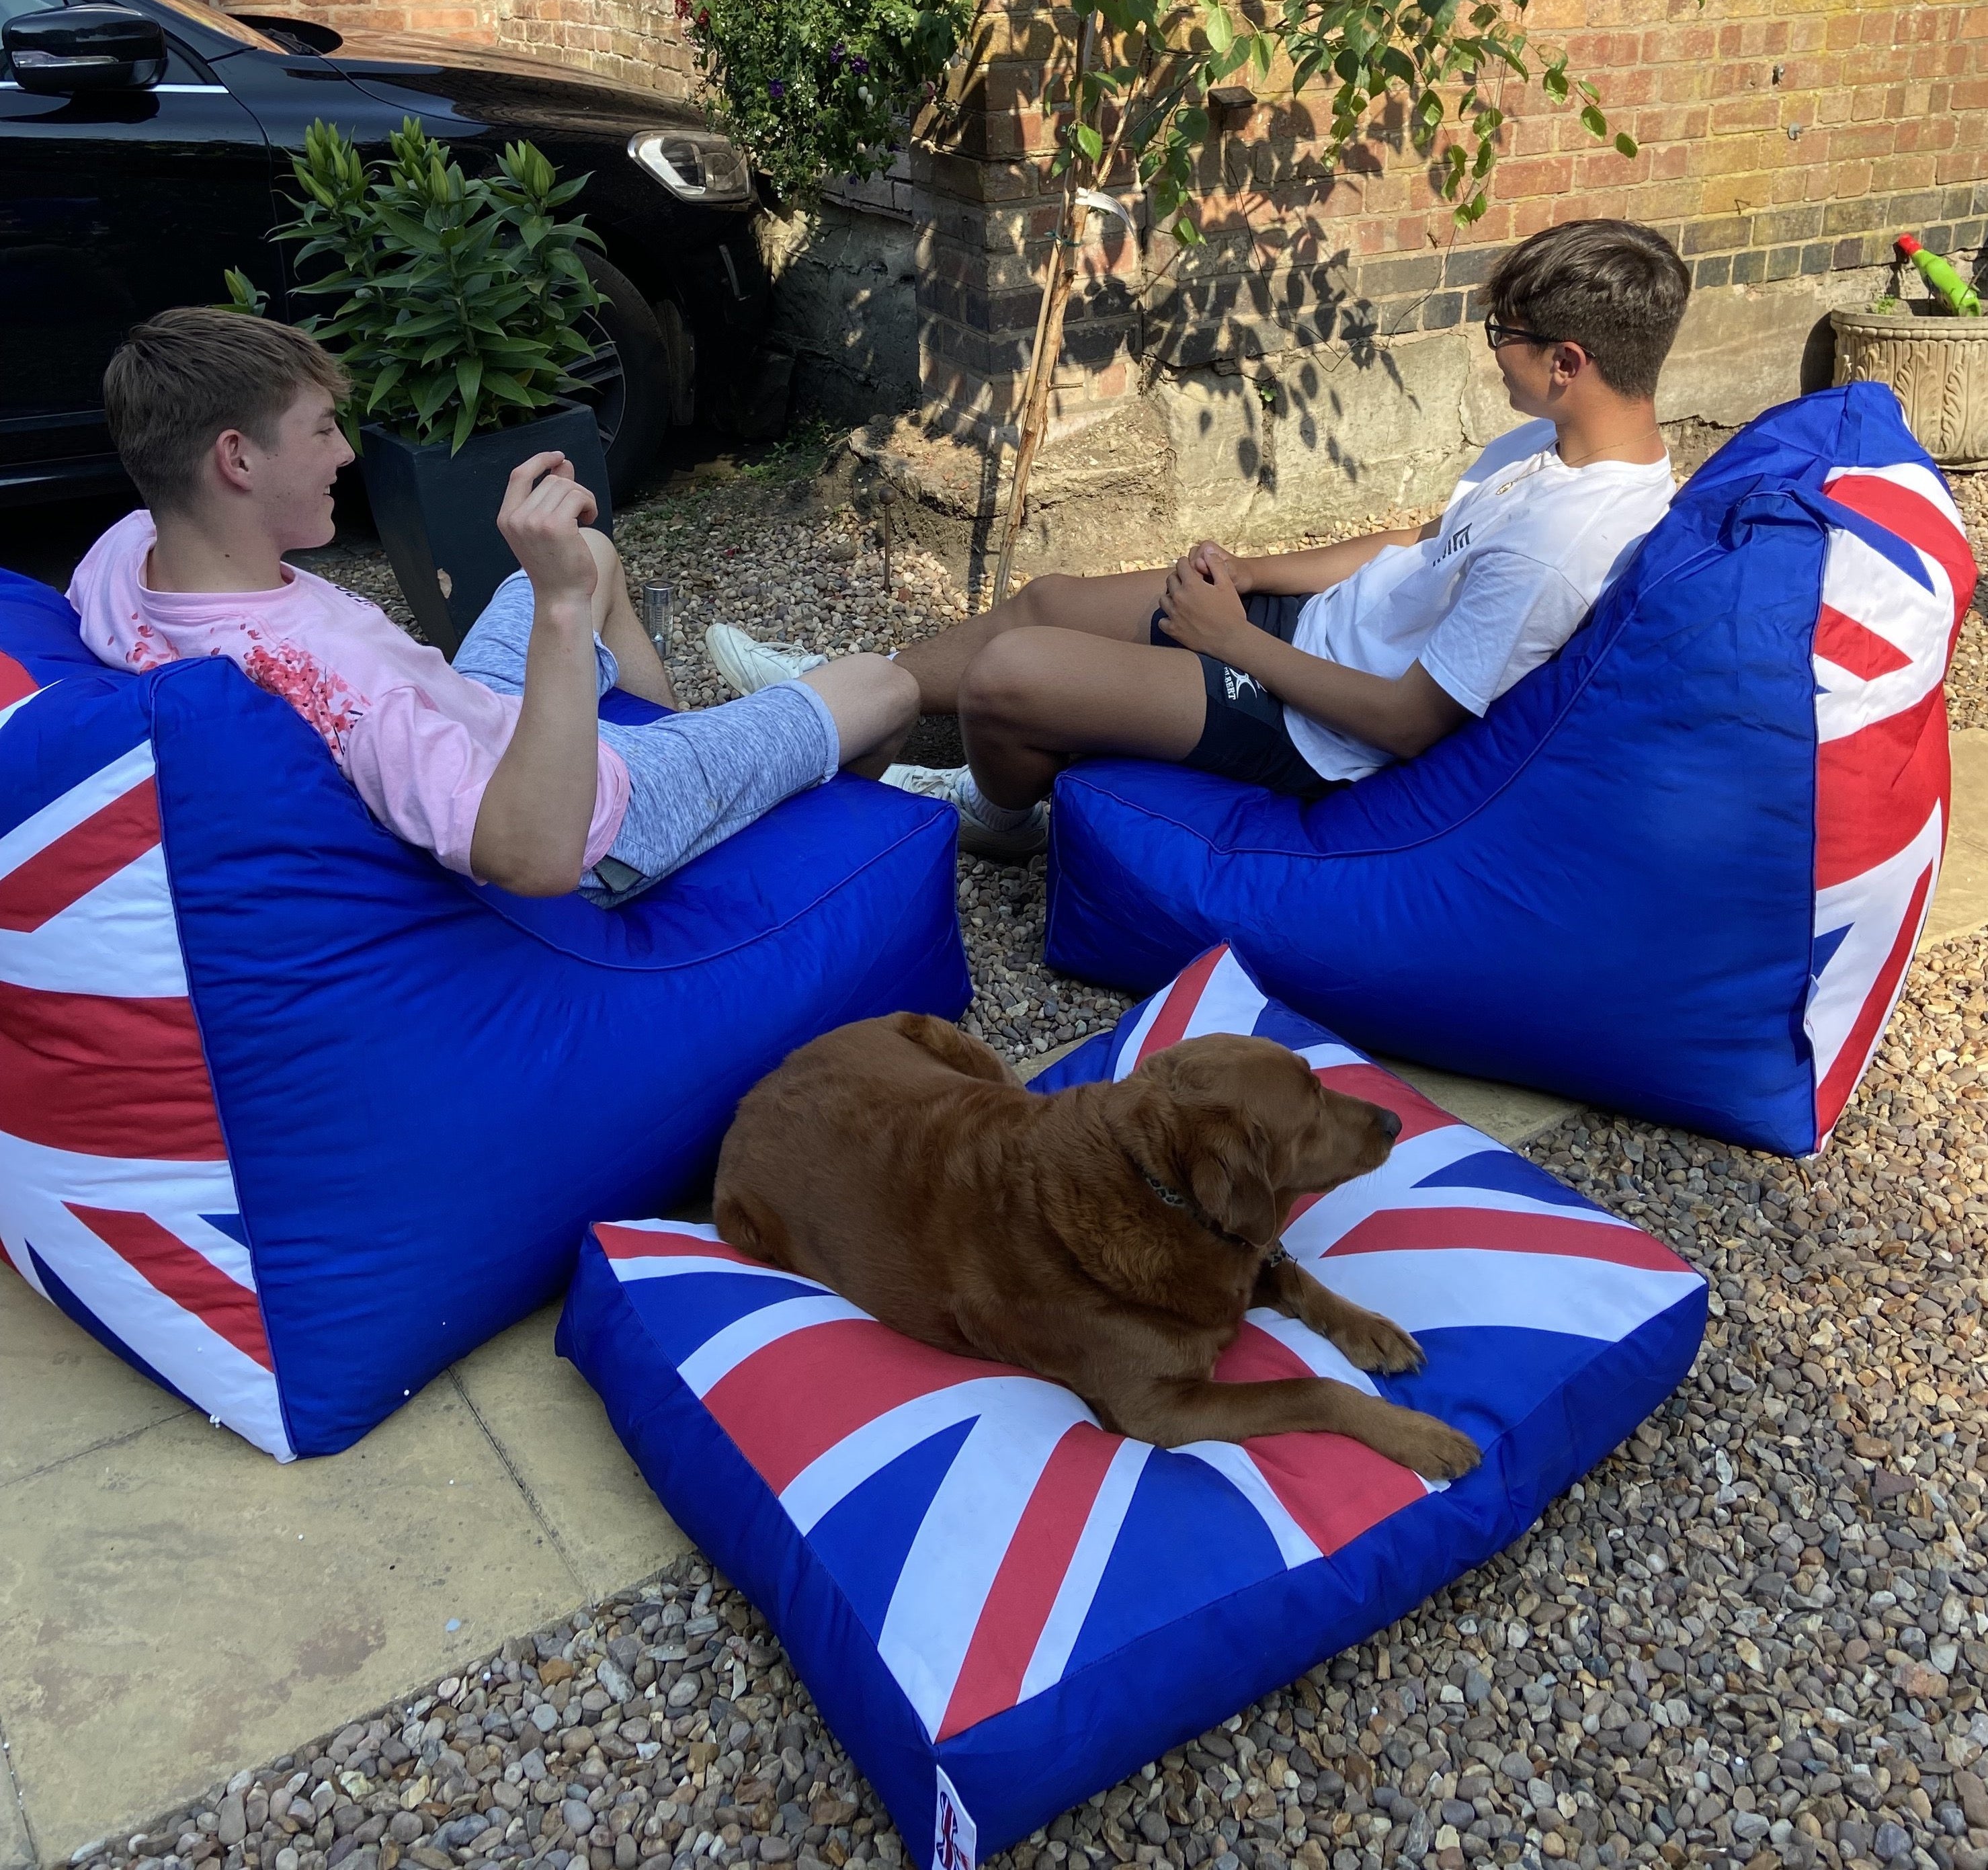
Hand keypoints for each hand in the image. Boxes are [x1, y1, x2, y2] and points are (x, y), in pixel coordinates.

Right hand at [496, 452, 598, 617]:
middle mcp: (516, 517)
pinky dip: (589, 505)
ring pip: (566, 486)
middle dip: (573, 490)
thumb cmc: (556, 565)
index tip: (558, 457)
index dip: (539, 460)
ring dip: (583, 498)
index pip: (519, 475)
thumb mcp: (546, 527)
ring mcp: (534, 521)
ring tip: (585, 518)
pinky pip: (579, 497)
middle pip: (550, 480)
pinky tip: (589, 521)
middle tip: (582, 511)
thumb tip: (562, 464)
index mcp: (507, 517)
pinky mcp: (556, 526)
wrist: (561, 596)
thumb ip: (551, 495)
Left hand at [1158, 552, 1253, 662]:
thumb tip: (1207, 552)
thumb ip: (1216, 566)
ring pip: (1163, 599)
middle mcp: (1179, 598)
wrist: (1230, 639)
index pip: (1181, 565)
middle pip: (1170, 580)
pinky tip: (1176, 617)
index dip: (1185, 563)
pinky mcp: (1173, 630)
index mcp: (1192, 584)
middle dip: (1178, 578)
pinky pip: (1162, 620)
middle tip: (1186, 582)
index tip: (1188, 566)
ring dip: (1170, 596)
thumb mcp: (1227, 584)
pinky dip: (1167, 618)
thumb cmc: (1231, 611)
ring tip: (1180, 600)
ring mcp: (1174, 614)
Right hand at [1188, 539, 1251, 594]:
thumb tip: (1198, 564)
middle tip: (1209, 586)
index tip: (1211, 583)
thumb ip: (1216, 567)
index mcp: (1206, 547)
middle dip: (1194, 579)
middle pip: (1185, 569)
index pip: (1189, 565)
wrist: (1246, 578)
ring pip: (1185, 575)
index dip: (1197, 576)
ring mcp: (1197, 560)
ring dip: (1194, 583)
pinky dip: (1194, 585)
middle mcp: (1199, 551)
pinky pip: (1187, 578)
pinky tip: (1205, 589)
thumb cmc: (1241, 575)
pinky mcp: (1197, 568)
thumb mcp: (1232, 573)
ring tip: (1208, 588)